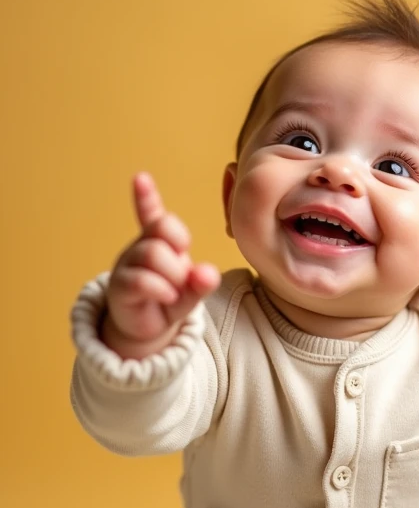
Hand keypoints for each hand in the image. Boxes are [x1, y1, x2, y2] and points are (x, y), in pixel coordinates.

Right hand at [103, 172, 220, 357]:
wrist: (146, 329)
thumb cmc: (169, 301)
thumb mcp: (192, 291)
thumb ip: (202, 282)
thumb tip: (209, 273)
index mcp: (157, 242)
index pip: (152, 216)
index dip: (146, 197)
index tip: (141, 178)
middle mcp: (139, 248)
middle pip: (161, 230)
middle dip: (179, 252)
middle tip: (182, 277)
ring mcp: (127, 265)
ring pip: (152, 253)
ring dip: (172, 275)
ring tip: (173, 292)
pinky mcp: (120, 286)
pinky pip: (141, 279)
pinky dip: (162, 289)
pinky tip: (167, 297)